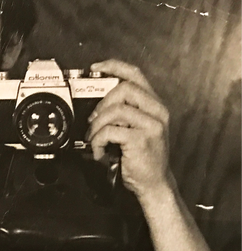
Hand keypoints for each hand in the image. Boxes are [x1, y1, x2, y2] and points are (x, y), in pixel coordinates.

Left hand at [86, 59, 173, 199]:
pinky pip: (110, 131)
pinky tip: (99, 152)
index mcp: (155, 105)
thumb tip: (96, 106)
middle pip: (124, 89)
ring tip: (94, 139)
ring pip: (115, 110)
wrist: (154, 184)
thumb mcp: (136, 130)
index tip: (96, 67)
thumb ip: (124, 114)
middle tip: (93, 120)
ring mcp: (151, 125)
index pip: (136, 75)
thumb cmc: (141, 158)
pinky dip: (98, 141)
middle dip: (102, 103)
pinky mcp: (141, 139)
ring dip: (96, 125)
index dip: (115, 66)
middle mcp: (157, 112)